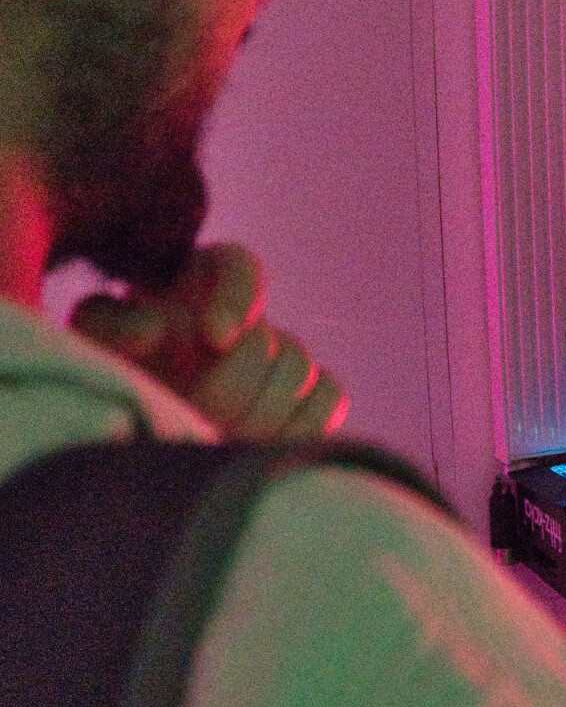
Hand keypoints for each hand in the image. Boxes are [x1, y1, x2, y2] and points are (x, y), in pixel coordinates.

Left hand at [71, 243, 347, 440]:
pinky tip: (255, 440)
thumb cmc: (112, 367)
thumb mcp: (95, 339)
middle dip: (232, 380)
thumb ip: (113, 323)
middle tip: (195, 406)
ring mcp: (280, 356)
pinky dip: (300, 421)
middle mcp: (247, 316)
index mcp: (201, 279)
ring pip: (300, 370)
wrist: (132, 424)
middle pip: (270, 338)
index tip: (215, 335)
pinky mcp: (308, 395)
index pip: (240, 267)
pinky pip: (329, 398)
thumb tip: (158, 329)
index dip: (239, 298)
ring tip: (213, 430)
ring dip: (256, 410)